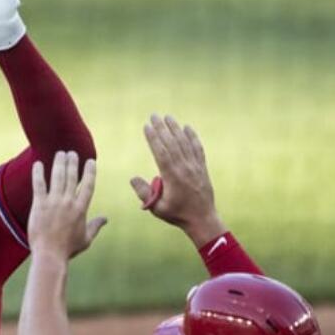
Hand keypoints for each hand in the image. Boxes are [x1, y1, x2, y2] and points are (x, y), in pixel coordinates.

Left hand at [28, 152, 106, 259]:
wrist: (50, 255)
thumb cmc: (68, 249)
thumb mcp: (86, 239)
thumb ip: (96, 226)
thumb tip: (105, 219)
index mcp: (81, 209)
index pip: (88, 185)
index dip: (89, 171)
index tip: (90, 161)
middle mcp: (68, 202)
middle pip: (72, 177)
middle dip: (73, 162)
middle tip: (72, 153)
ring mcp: (54, 202)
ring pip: (57, 177)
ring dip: (59, 163)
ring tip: (60, 153)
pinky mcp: (39, 205)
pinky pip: (39, 185)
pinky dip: (38, 173)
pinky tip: (38, 164)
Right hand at [133, 115, 225, 246]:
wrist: (202, 218)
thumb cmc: (177, 214)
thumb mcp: (157, 207)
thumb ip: (144, 192)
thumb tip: (133, 178)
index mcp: (172, 176)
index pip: (161, 152)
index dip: (153, 138)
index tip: (147, 126)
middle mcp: (185, 168)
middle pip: (172, 143)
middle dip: (162, 128)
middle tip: (154, 115)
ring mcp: (195, 166)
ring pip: (184, 143)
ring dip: (175, 128)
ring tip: (168, 117)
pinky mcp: (202, 168)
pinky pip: (197, 148)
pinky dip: (192, 137)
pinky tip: (187, 128)